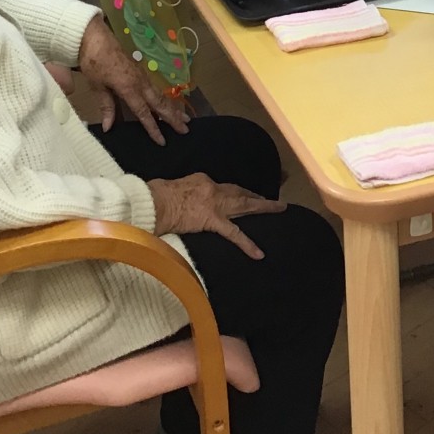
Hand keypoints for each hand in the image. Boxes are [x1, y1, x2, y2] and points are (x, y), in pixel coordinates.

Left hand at [77, 16, 188, 144]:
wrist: (95, 37)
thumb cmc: (94, 62)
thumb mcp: (97, 86)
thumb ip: (106, 107)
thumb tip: (109, 128)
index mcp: (129, 88)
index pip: (144, 112)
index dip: (153, 128)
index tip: (162, 141)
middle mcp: (140, 82)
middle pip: (160, 103)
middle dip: (173, 118)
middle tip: (186, 130)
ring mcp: (142, 76)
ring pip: (160, 95)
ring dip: (172, 108)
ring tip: (185, 119)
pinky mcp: (140, 72)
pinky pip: (155, 89)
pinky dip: (164, 99)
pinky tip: (167, 105)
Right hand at [148, 173, 286, 259]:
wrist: (154, 202)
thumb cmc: (156, 196)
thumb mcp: (174, 188)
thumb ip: (186, 194)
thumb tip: (187, 203)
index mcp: (203, 180)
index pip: (223, 187)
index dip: (234, 192)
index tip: (242, 195)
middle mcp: (213, 188)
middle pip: (239, 191)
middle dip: (255, 195)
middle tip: (272, 198)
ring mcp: (215, 203)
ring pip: (244, 204)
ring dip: (263, 207)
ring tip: (280, 208)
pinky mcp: (212, 220)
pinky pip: (233, 233)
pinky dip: (247, 243)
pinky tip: (259, 253)